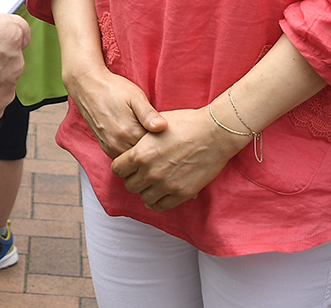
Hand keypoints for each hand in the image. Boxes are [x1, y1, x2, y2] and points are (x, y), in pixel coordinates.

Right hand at [65, 66, 164, 158]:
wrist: (87, 86)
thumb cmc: (113, 89)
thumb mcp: (135, 96)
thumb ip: (149, 114)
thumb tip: (163, 127)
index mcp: (130, 133)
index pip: (156, 147)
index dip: (165, 141)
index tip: (168, 131)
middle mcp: (119, 145)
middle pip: (145, 156)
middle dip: (154, 148)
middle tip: (159, 132)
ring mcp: (110, 148)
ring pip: (134, 159)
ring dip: (142, 151)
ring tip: (146, 134)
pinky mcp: (105, 148)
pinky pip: (123, 156)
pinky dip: (131, 150)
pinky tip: (135, 137)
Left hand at [111, 107, 245, 210]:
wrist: (213, 133)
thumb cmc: (185, 124)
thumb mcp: (155, 126)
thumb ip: (141, 140)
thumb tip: (133, 146)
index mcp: (140, 153)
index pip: (117, 169)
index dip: (123, 166)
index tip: (129, 165)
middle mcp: (150, 172)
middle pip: (129, 185)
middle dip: (134, 179)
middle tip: (142, 173)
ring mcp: (166, 185)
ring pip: (144, 197)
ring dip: (147, 190)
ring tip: (153, 183)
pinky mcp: (181, 193)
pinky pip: (161, 206)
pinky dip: (159, 201)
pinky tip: (162, 193)